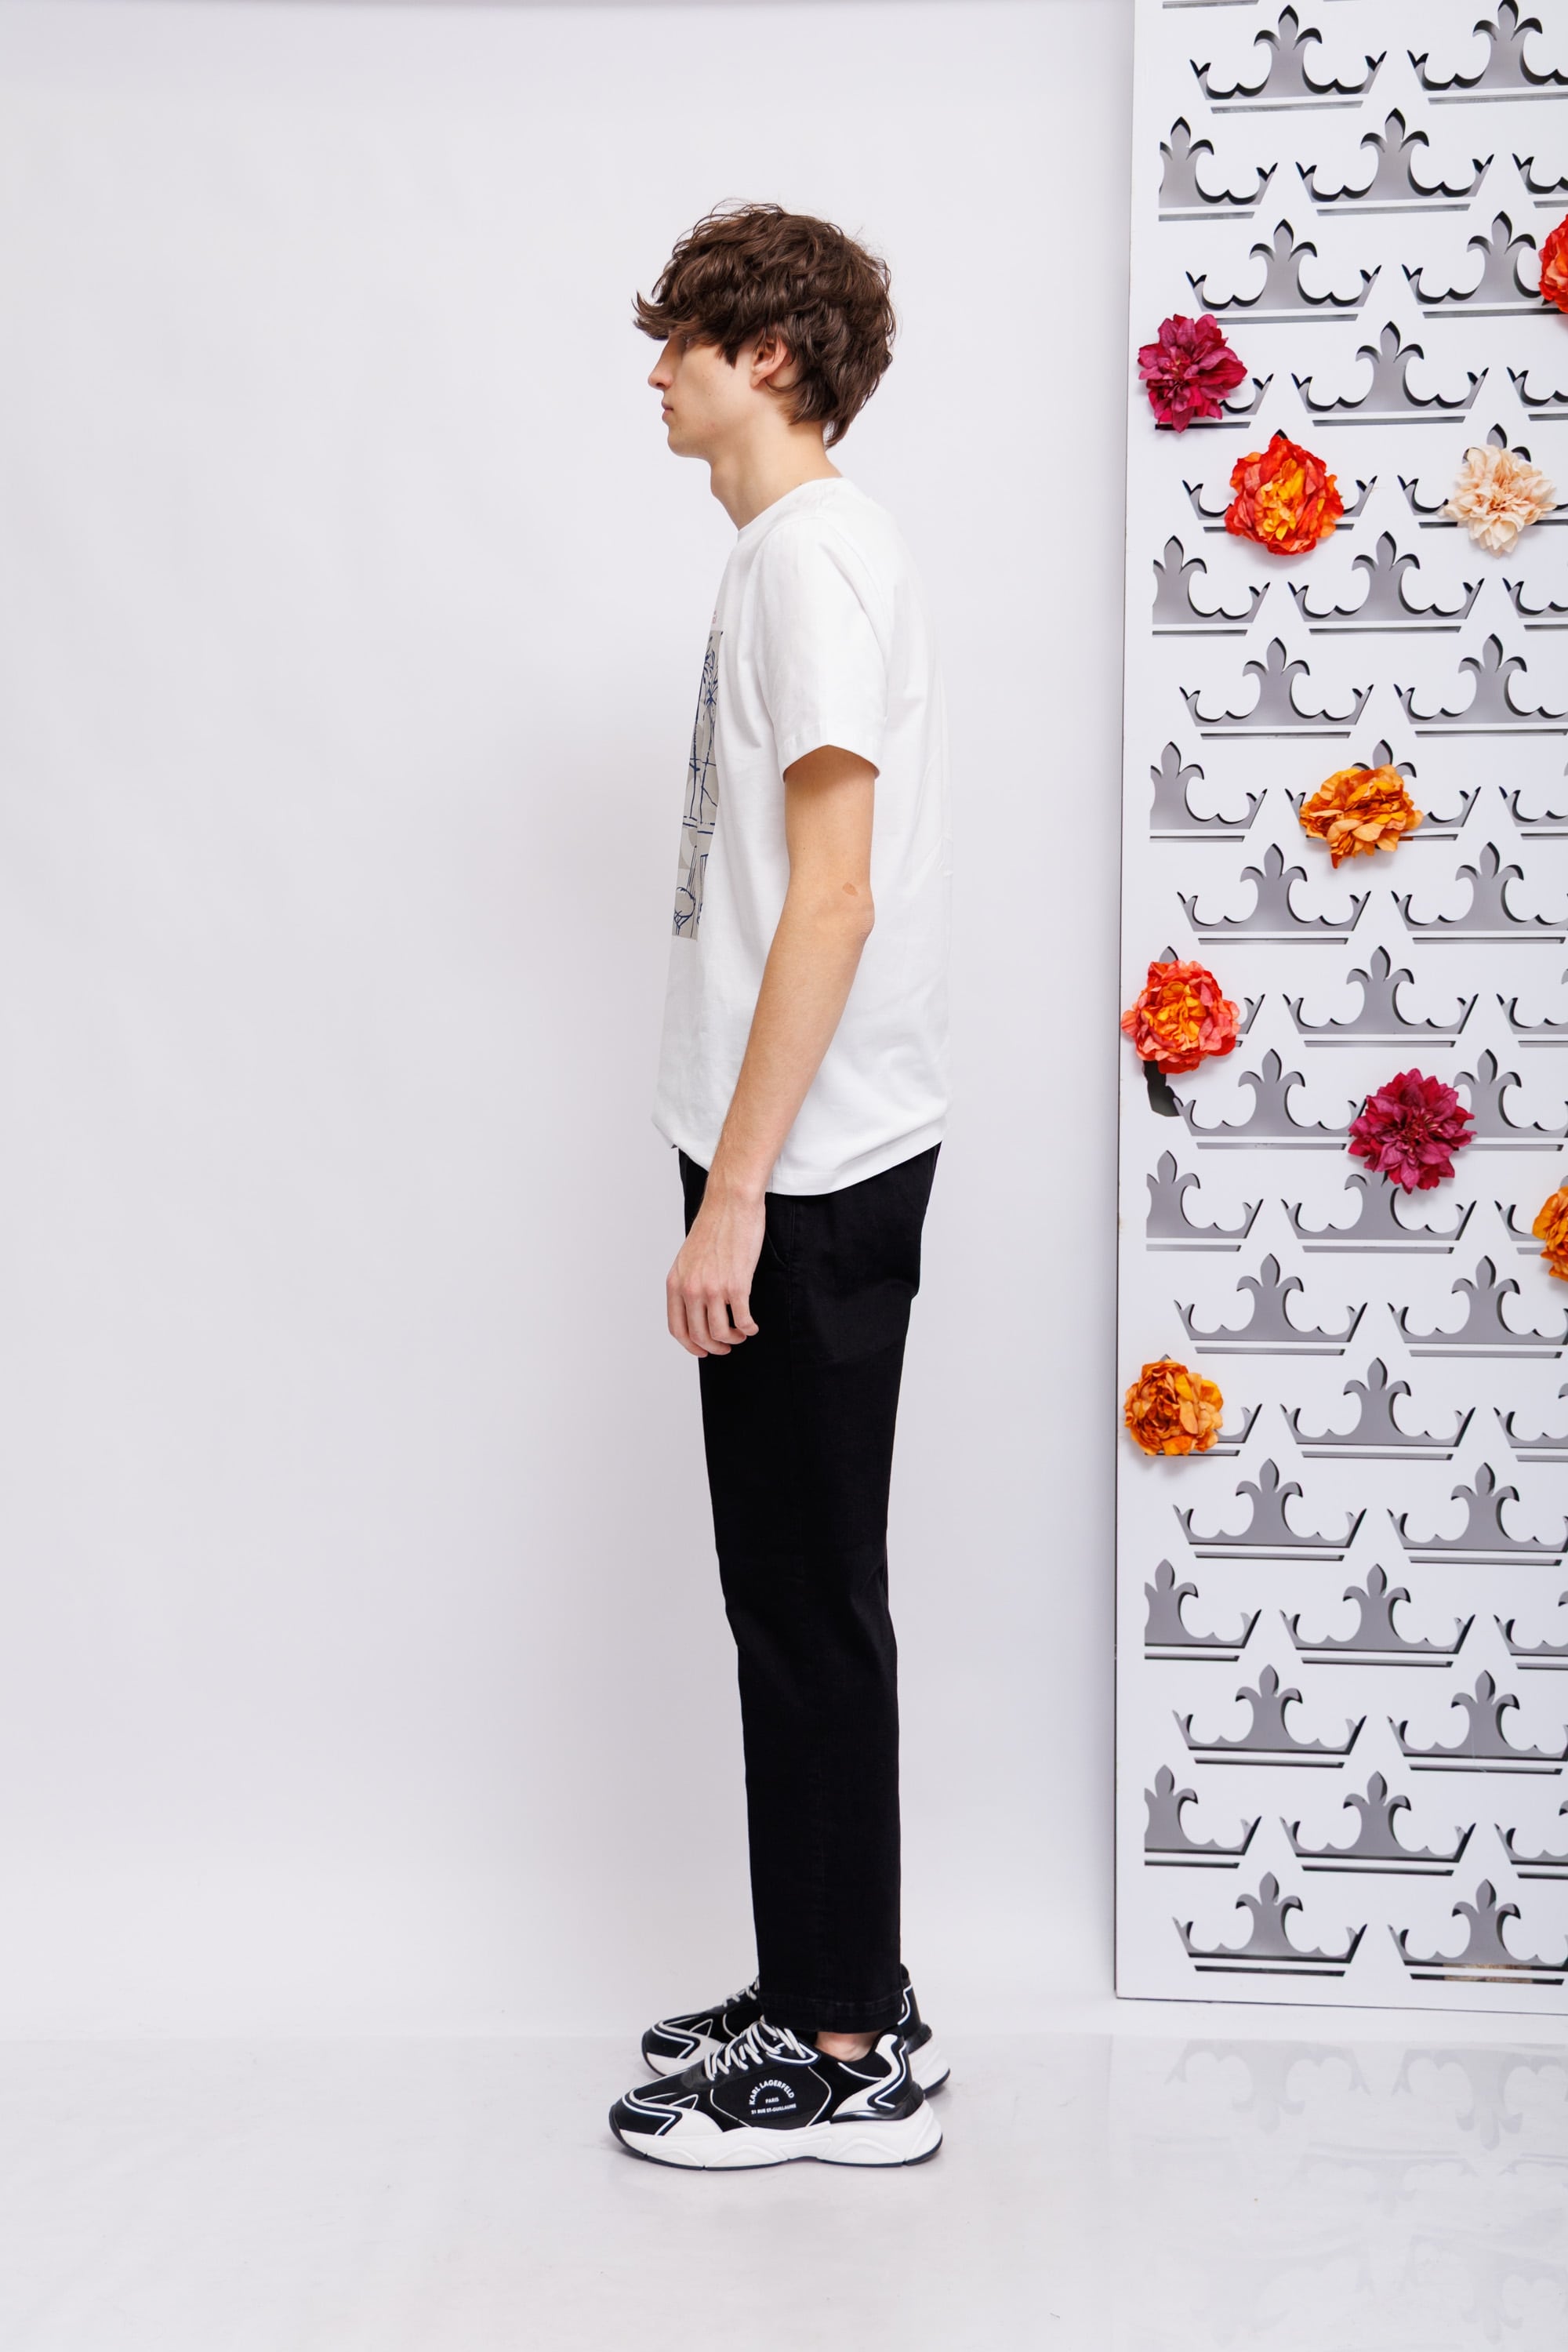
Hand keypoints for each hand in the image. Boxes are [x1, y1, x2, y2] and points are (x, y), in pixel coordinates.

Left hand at [667, 1180, 764, 1357]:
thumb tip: (696, 1306)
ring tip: (741, 1333)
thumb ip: (688, 1282)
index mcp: (676, 1283)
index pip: (677, 1328)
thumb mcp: (688, 1257)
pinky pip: (742, 1319)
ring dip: (733, 1339)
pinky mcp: (736, 1285)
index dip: (690, 1345)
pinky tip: (752, 1325)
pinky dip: (749, 1328)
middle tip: (726, 1346)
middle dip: (715, 1347)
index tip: (703, 1350)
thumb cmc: (714, 1226)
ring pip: (720, 1332)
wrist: (730, 1204)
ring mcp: (713, 1288)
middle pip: (699, 1335)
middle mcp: (691, 1288)